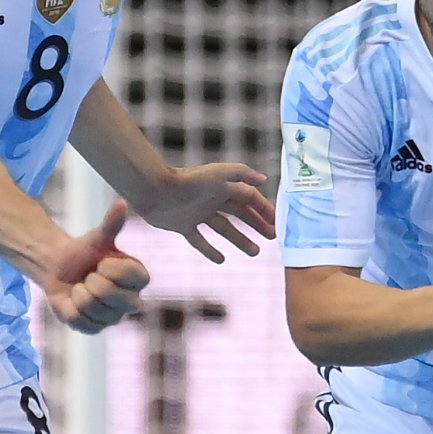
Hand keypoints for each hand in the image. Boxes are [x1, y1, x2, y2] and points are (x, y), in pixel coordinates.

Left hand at [43, 199, 148, 331]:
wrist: (60, 268)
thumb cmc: (84, 251)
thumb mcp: (97, 237)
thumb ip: (112, 224)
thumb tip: (122, 203)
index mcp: (139, 278)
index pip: (125, 275)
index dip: (107, 266)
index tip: (102, 261)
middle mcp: (133, 301)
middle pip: (108, 294)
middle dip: (90, 280)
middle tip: (90, 276)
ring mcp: (114, 318)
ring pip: (91, 307)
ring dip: (77, 293)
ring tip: (81, 288)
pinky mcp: (95, 329)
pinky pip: (79, 321)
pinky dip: (69, 308)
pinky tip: (73, 301)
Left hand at [136, 161, 274, 260]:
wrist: (156, 190)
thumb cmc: (190, 180)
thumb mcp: (221, 173)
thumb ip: (243, 174)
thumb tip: (264, 179)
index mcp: (223, 187)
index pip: (250, 199)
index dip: (264, 209)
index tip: (276, 223)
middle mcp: (213, 200)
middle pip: (240, 214)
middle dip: (257, 225)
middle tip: (271, 238)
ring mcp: (199, 214)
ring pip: (225, 229)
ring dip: (240, 240)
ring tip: (254, 252)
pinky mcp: (183, 226)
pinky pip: (200, 241)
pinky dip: (210, 250)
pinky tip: (221, 260)